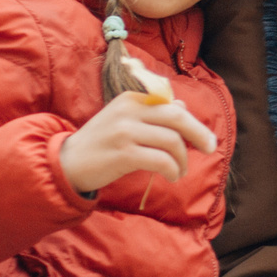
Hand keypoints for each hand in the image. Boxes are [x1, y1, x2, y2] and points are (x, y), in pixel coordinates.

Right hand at [60, 93, 219, 194]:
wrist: (67, 162)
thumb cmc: (101, 144)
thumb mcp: (125, 121)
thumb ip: (152, 114)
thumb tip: (182, 106)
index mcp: (131, 99)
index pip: (172, 105)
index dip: (192, 122)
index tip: (202, 138)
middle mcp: (129, 110)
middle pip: (177, 117)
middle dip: (199, 133)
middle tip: (210, 148)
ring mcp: (125, 131)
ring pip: (172, 140)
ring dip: (183, 159)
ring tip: (179, 171)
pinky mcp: (123, 153)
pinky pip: (161, 160)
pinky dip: (172, 170)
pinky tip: (171, 177)